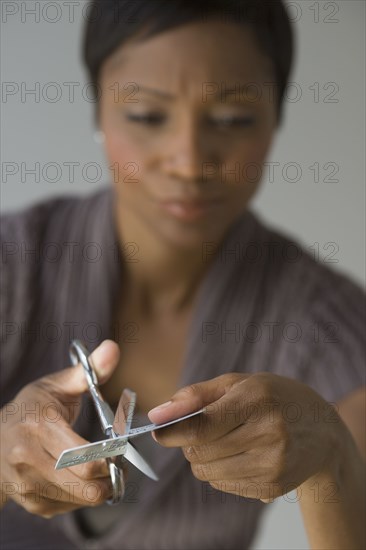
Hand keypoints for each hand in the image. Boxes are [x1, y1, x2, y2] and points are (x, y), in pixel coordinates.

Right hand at [0, 340, 119, 516]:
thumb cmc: (33, 408)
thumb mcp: (57, 385)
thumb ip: (89, 371)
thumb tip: (113, 348)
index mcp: (38, 426)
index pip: (84, 455)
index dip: (111, 456)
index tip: (122, 448)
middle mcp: (27, 458)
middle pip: (85, 483)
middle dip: (111, 475)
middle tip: (121, 464)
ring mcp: (26, 484)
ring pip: (80, 499)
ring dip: (101, 488)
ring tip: (107, 470)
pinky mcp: (30, 503)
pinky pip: (69, 508)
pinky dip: (83, 496)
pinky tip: (83, 479)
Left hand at [148, 373, 341, 502]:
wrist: (322, 430)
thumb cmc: (274, 398)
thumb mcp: (238, 383)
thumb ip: (195, 396)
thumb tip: (157, 414)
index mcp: (257, 399)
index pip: (203, 425)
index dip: (172, 432)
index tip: (157, 431)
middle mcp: (269, 433)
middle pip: (200, 452)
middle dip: (189, 442)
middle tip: (203, 429)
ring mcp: (274, 464)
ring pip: (208, 473)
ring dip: (203, 459)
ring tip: (224, 441)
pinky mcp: (273, 487)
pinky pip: (223, 486)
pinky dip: (220, 472)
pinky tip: (241, 455)